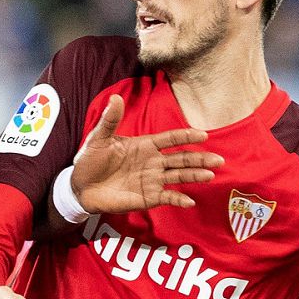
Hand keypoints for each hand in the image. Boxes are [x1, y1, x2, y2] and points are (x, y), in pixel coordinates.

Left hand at [71, 95, 222, 212]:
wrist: (80, 187)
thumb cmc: (90, 160)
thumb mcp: (98, 138)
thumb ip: (109, 120)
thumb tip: (116, 97)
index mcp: (144, 145)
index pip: (170, 139)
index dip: (186, 136)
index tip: (203, 135)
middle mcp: (153, 162)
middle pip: (181, 158)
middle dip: (199, 158)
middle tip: (218, 160)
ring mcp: (152, 180)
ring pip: (178, 176)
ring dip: (194, 176)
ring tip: (210, 175)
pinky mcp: (147, 197)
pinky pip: (167, 197)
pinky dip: (178, 199)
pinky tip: (189, 201)